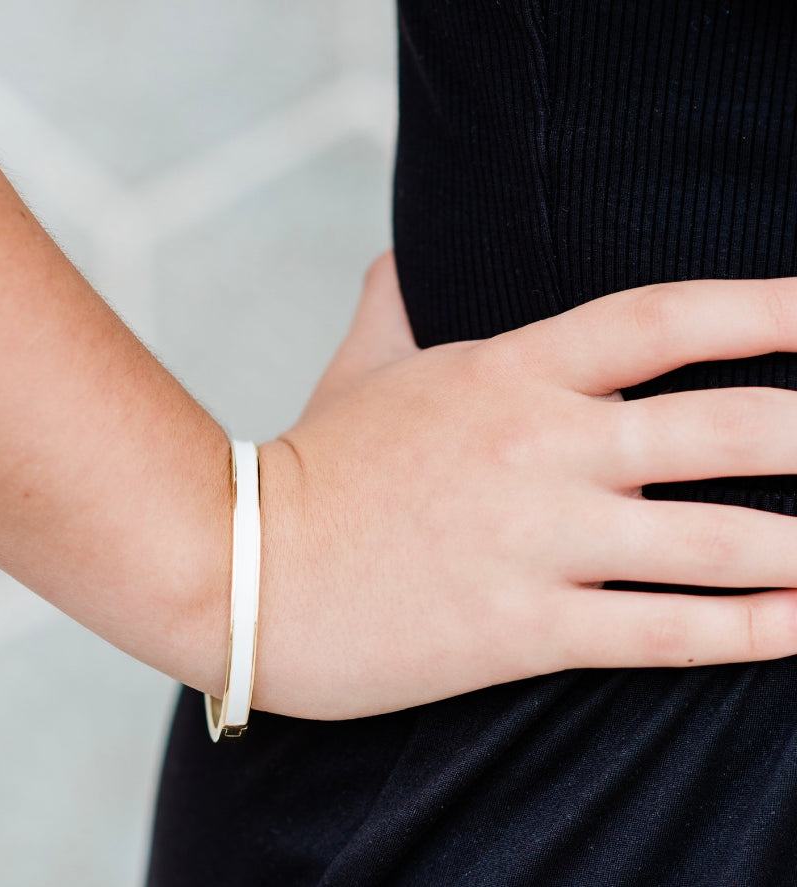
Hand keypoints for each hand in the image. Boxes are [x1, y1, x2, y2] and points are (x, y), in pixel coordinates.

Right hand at [254, 251, 796, 718]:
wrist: (242, 566)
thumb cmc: (308, 466)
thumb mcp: (358, 370)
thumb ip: (393, 303)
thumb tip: (399, 256)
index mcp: (506, 373)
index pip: (661, 318)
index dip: (765, 306)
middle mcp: (540, 447)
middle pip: (729, 425)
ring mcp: (538, 539)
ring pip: (720, 538)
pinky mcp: (524, 628)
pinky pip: (666, 632)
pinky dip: (750, 631)